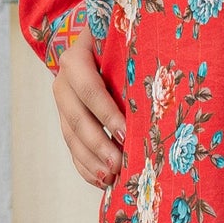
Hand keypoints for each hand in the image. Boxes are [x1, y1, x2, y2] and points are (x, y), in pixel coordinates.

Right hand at [55, 29, 125, 187]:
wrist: (96, 43)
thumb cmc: (119, 42)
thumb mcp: (120, 41)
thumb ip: (132, 54)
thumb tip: (161, 81)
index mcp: (75, 59)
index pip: (89, 89)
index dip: (106, 113)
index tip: (126, 133)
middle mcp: (63, 83)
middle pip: (78, 118)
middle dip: (99, 144)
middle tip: (119, 164)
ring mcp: (62, 105)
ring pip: (72, 137)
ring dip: (91, 161)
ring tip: (111, 178)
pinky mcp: (65, 122)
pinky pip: (71, 148)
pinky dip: (85, 167)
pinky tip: (102, 181)